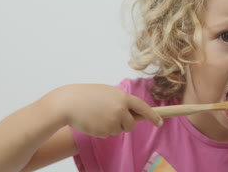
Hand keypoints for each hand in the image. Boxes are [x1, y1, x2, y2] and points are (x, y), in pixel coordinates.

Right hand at [41, 84, 161, 137]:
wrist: (67, 103)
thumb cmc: (87, 95)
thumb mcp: (107, 93)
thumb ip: (121, 101)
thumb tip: (132, 112)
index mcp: (122, 97)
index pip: (143, 107)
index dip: (153, 115)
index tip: (160, 122)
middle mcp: (120, 110)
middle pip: (131, 125)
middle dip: (125, 124)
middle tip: (112, 117)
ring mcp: (112, 121)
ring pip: (119, 130)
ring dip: (111, 126)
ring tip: (97, 115)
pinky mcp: (103, 131)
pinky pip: (107, 134)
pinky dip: (101, 130)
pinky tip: (92, 121)